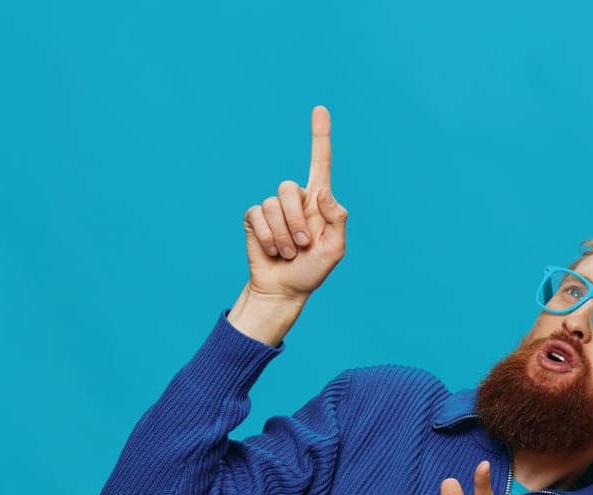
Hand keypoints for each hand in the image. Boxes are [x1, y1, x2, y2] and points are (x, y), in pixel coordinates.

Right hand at [241, 105, 347, 299]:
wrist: (285, 288)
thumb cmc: (313, 270)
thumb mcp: (335, 249)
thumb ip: (337, 220)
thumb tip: (324, 193)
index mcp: (319, 202)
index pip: (320, 163)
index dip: (320, 136)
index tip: (320, 109)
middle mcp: (295, 199)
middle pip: (289, 188)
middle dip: (298, 222)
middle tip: (304, 246)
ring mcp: (273, 208)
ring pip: (273, 205)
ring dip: (284, 236)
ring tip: (290, 252)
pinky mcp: (254, 218)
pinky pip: (258, 217)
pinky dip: (268, 239)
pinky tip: (274, 251)